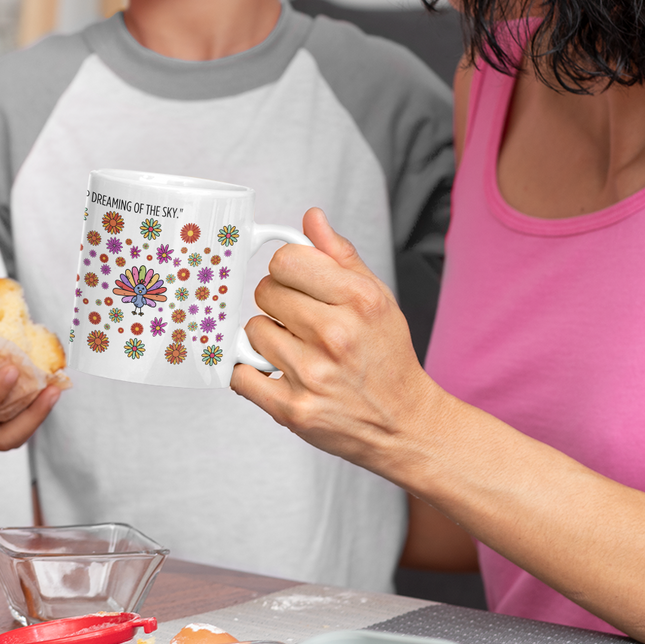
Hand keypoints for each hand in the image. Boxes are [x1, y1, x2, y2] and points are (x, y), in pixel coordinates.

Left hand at [230, 208, 436, 472]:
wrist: (404, 424)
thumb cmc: (387, 358)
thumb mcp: (377, 298)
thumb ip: (340, 256)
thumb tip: (311, 219)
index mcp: (358, 300)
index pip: (286, 260)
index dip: (287, 271)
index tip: (297, 284)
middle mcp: (336, 335)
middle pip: (265, 292)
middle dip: (278, 304)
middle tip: (301, 323)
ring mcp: (312, 374)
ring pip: (252, 330)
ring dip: (267, 339)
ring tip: (298, 351)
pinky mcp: (293, 409)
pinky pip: (240, 374)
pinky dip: (251, 372)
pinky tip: (277, 373)